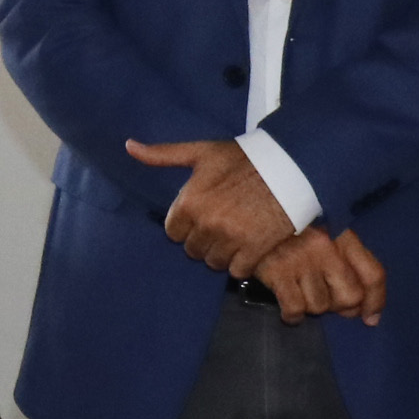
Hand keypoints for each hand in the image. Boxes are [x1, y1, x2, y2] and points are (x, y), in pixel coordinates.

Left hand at [127, 138, 297, 278]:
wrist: (289, 167)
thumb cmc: (243, 159)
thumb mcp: (201, 152)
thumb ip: (163, 155)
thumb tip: (129, 146)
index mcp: (190, 202)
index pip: (172, 232)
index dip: (186, 224)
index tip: (201, 215)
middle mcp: (207, 224)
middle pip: (192, 249)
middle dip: (203, 239)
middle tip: (220, 223)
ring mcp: (231, 240)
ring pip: (213, 262)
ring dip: (222, 252)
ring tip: (235, 234)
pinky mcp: (254, 251)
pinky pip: (237, 271)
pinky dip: (242, 262)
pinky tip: (249, 245)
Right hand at [250, 227, 386, 325]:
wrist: (248, 214)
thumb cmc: (291, 229)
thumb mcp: (323, 234)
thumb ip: (348, 266)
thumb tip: (369, 315)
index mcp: (341, 235)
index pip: (373, 274)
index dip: (376, 302)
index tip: (370, 318)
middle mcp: (326, 247)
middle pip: (350, 296)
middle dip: (339, 307)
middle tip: (325, 300)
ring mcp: (302, 260)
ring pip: (320, 306)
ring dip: (310, 306)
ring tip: (298, 290)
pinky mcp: (278, 272)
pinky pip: (295, 310)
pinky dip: (292, 315)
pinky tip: (287, 306)